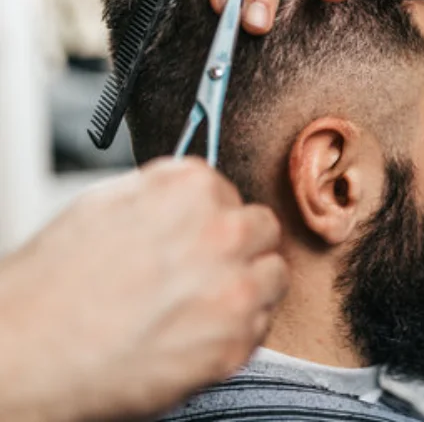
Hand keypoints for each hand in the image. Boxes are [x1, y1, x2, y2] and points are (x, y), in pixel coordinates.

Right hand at [0, 158, 286, 421]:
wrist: (30, 352)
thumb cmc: (56, 281)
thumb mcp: (106, 202)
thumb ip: (165, 191)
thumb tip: (194, 192)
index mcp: (193, 191)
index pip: (231, 192)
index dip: (211, 216)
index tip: (196, 234)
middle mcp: (224, 234)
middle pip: (263, 229)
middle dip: (240, 245)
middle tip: (206, 268)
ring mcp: (235, 289)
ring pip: (274, 276)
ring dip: (249, 284)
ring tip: (203, 302)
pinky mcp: (235, 343)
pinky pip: (260, 325)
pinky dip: (237, 328)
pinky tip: (197, 331)